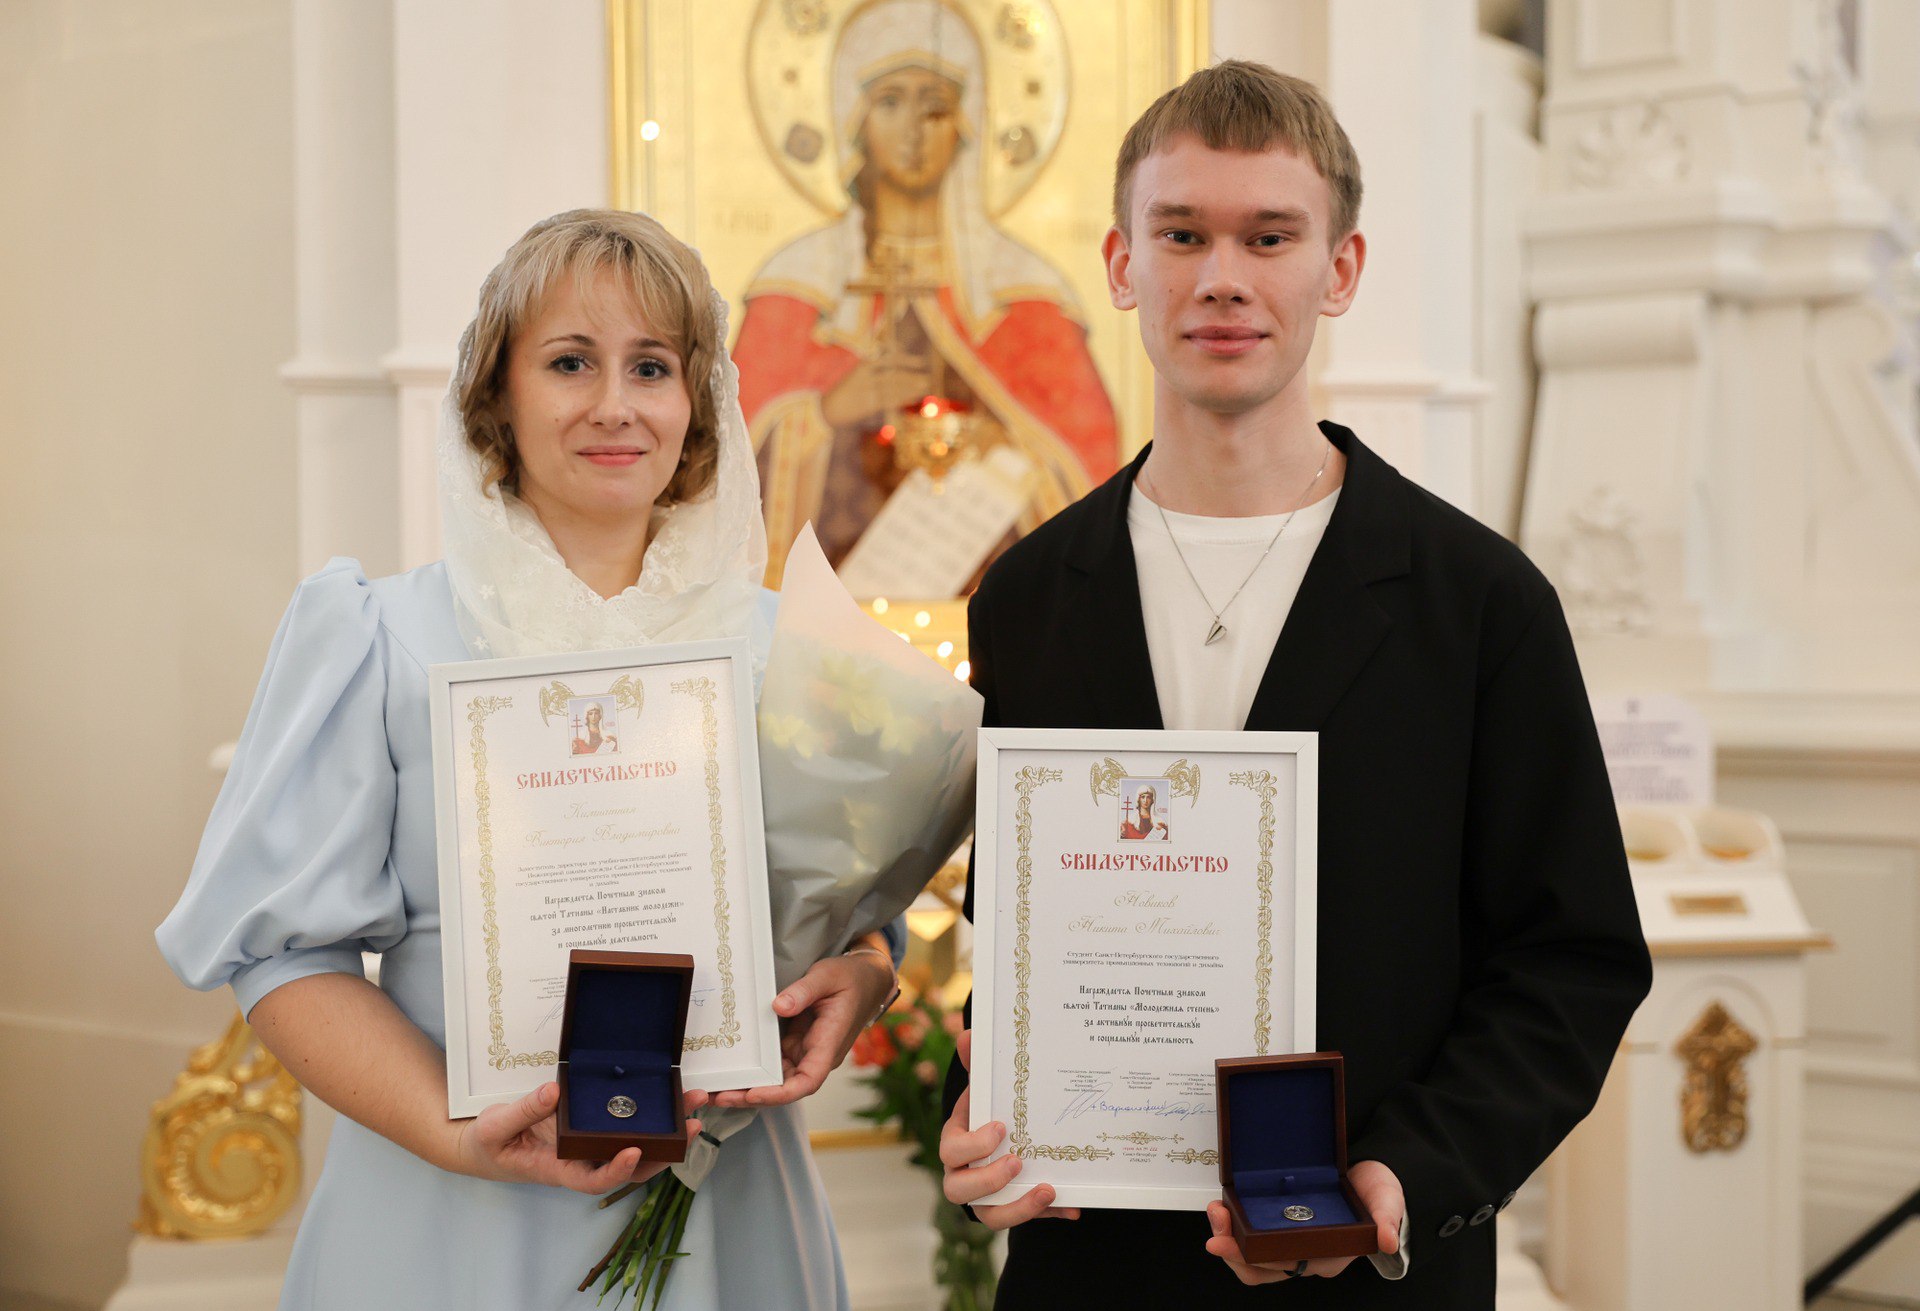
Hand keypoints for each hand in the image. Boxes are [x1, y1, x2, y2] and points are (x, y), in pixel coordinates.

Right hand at [452, 1081, 706, 1193]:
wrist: (486, 1142)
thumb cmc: (490, 1141)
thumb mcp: (496, 1126)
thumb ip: (523, 1111)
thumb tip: (553, 1091)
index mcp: (559, 1169)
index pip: (593, 1180)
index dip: (616, 1171)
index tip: (635, 1153)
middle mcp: (582, 1161)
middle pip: (631, 1165)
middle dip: (665, 1149)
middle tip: (692, 1124)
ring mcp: (591, 1145)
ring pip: (637, 1145)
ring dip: (668, 1130)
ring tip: (694, 1104)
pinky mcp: (593, 1127)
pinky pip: (626, 1125)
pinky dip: (651, 1115)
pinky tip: (671, 1097)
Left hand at [708, 949, 895, 1108]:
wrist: (866, 977)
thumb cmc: (851, 977)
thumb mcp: (828, 976)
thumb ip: (804, 991)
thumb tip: (778, 1006)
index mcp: (829, 1045)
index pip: (807, 1081)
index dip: (779, 1094)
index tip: (752, 1094)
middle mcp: (816, 1055)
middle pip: (785, 1086)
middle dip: (751, 1094)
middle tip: (717, 1095)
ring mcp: (805, 1051)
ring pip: (776, 1077)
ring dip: (748, 1084)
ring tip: (714, 1087)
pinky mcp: (796, 1043)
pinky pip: (773, 1061)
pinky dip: (753, 1067)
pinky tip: (731, 1066)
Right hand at [821, 351, 937, 427]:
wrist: (827, 410)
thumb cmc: (843, 393)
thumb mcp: (855, 376)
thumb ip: (873, 369)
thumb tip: (892, 362)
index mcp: (862, 366)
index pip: (887, 357)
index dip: (905, 357)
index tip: (919, 361)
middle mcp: (866, 375)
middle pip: (894, 372)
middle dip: (912, 374)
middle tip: (927, 376)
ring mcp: (867, 389)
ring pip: (894, 386)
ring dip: (912, 386)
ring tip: (926, 386)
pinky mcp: (868, 404)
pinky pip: (890, 400)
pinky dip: (903, 398)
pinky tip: (914, 397)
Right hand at [939, 1030, 1080, 1228]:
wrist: (1003, 1135)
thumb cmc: (989, 1110)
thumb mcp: (986, 1088)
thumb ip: (979, 1064)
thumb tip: (969, 1035)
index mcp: (955, 1144)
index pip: (951, 1151)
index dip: (972, 1145)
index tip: (1001, 1128)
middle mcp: (963, 1175)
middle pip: (959, 1190)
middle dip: (988, 1181)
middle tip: (1018, 1163)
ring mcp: (985, 1198)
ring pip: (989, 1215)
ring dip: (1018, 1207)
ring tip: (1047, 1190)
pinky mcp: (1010, 1210)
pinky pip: (1025, 1220)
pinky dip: (1048, 1215)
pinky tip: (1072, 1207)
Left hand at [1204, 1159, 1403, 1282]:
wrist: (1373, 1179)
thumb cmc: (1378, 1193)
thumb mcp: (1387, 1200)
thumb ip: (1388, 1217)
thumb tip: (1389, 1239)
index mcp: (1329, 1256)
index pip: (1285, 1265)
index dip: (1253, 1257)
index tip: (1227, 1241)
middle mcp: (1308, 1257)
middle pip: (1261, 1266)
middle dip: (1232, 1247)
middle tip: (1216, 1219)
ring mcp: (1293, 1246)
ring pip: (1252, 1259)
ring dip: (1229, 1238)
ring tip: (1215, 1212)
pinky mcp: (1282, 1231)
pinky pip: (1253, 1240)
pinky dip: (1235, 1228)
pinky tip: (1224, 1208)